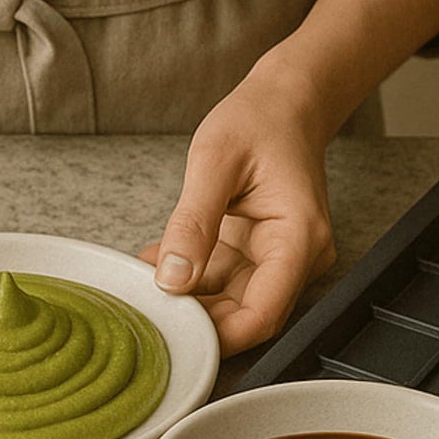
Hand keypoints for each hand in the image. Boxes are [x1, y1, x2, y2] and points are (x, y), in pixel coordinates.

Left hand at [138, 61, 335, 356]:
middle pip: (247, 316)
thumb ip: (193, 222)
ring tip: (140, 282)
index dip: (217, 336)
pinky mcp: (261, 252)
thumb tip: (170, 279)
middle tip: (143, 309)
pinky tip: (155, 263)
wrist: (285, 102)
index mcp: (298, 239)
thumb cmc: (259, 120)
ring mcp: (281, 257)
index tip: (169, 333)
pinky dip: (190, 277)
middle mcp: (297, 257)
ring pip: (232, 302)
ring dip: (187, 299)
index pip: (262, 315)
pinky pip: (224, 279)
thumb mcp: (214, 161)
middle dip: (195, 320)